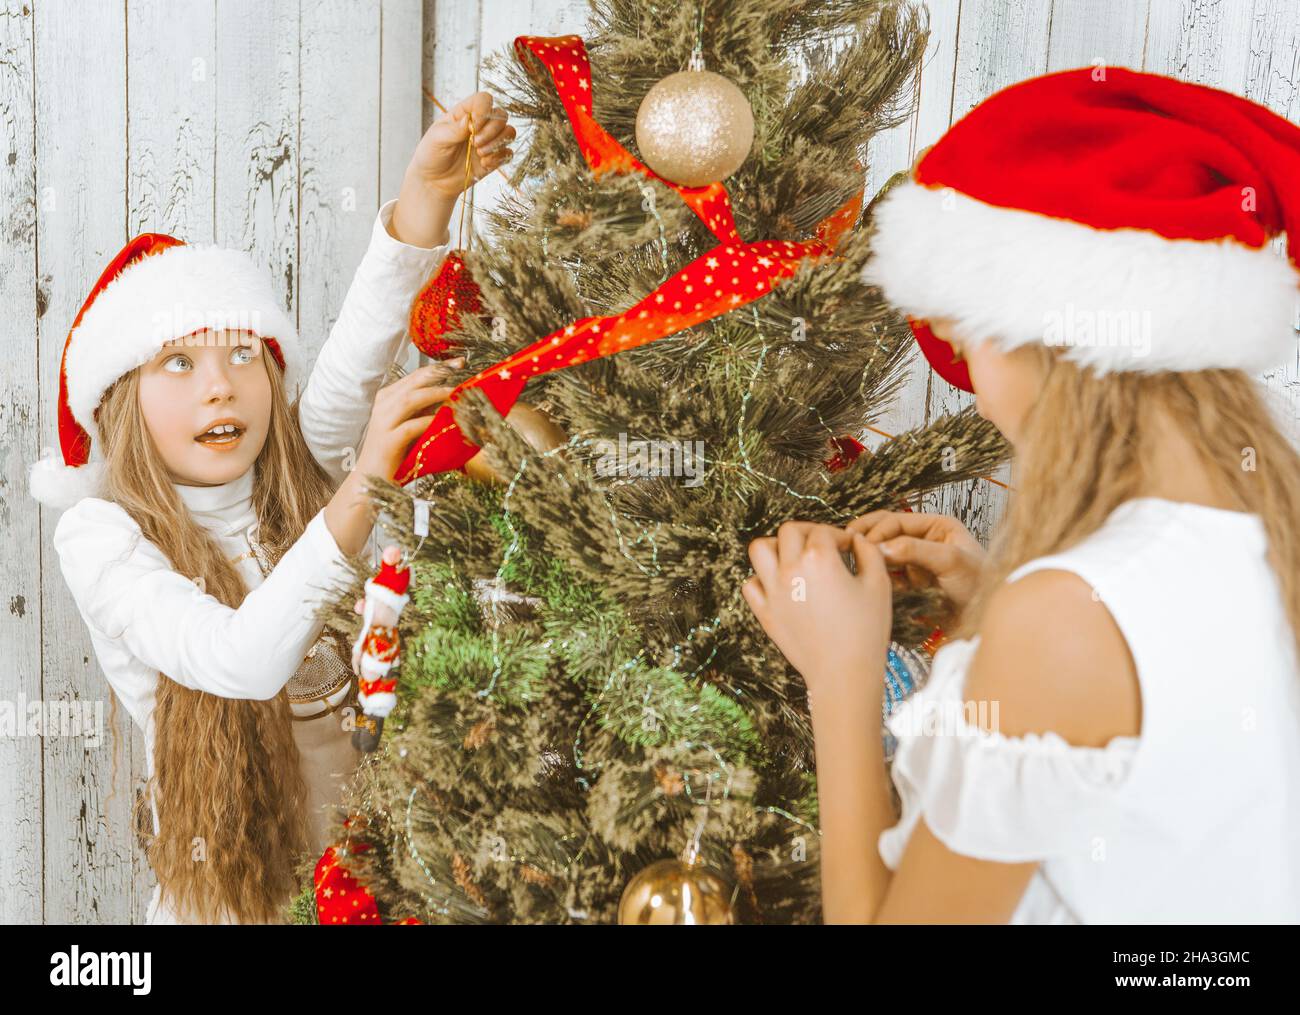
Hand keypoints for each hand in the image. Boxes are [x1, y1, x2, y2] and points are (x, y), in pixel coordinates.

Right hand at [354, 360, 462, 481]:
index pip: (416, 376)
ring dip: (436, 394)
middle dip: (439, 372)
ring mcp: (383, 423)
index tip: (460, 361)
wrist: (372, 479)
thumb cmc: (396, 453)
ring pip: (410, 399)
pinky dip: (428, 422)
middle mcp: (384, 405)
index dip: (439, 367)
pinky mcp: (387, 442)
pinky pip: (410, 427)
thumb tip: (454, 399)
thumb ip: (427, 412)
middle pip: (414, 381)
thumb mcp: (413, 426)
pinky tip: (444, 422)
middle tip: (462, 367)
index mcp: (389, 398)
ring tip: (457, 394)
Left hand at [408, 91, 515, 197]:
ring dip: (497, 143)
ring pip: (509, 132)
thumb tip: (470, 119)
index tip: (473, 127)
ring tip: (480, 154)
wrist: (434, 181)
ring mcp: (488, 141)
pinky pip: (508, 153)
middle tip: (474, 143)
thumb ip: (454, 129)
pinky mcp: (494, 158)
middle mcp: (480, 125)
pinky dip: (499, 158)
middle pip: (501, 116)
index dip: (484, 110)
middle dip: (491, 131)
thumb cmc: (432, 155)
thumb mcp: (437, 139)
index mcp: (464, 113)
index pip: (484, 100)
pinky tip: (484, 164)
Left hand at [742, 521, 892, 699]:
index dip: (840, 536)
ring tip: (794, 557)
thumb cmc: (866, 632)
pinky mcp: (764, 613)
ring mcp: (773, 592)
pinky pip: (751, 584)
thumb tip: (858, 540)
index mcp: (819, 559)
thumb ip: (869, 553)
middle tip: (822, 544)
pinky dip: (761, 579)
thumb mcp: (879, 585)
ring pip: (759, 549)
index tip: (849, 547)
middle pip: (789, 531)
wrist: (844, 674)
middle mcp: (790, 570)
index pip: (824, 532)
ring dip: (776, 547)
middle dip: (808, 532)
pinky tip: (780, 585)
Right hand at [845, 510, 984, 620]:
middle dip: (868, 538)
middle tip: (848, 546)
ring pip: (886, 555)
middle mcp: (925, 541)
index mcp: (937, 527)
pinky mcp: (914, 584)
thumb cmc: (982, 584)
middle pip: (887, 533)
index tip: (862, 544)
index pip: (897, 520)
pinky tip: (873, 581)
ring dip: (872, 558)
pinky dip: (881, 577)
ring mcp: (918, 563)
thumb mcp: (950, 561)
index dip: (877, 530)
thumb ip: (915, 550)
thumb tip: (881, 547)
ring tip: (857, 565)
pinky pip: (891, 576)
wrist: (990, 617)